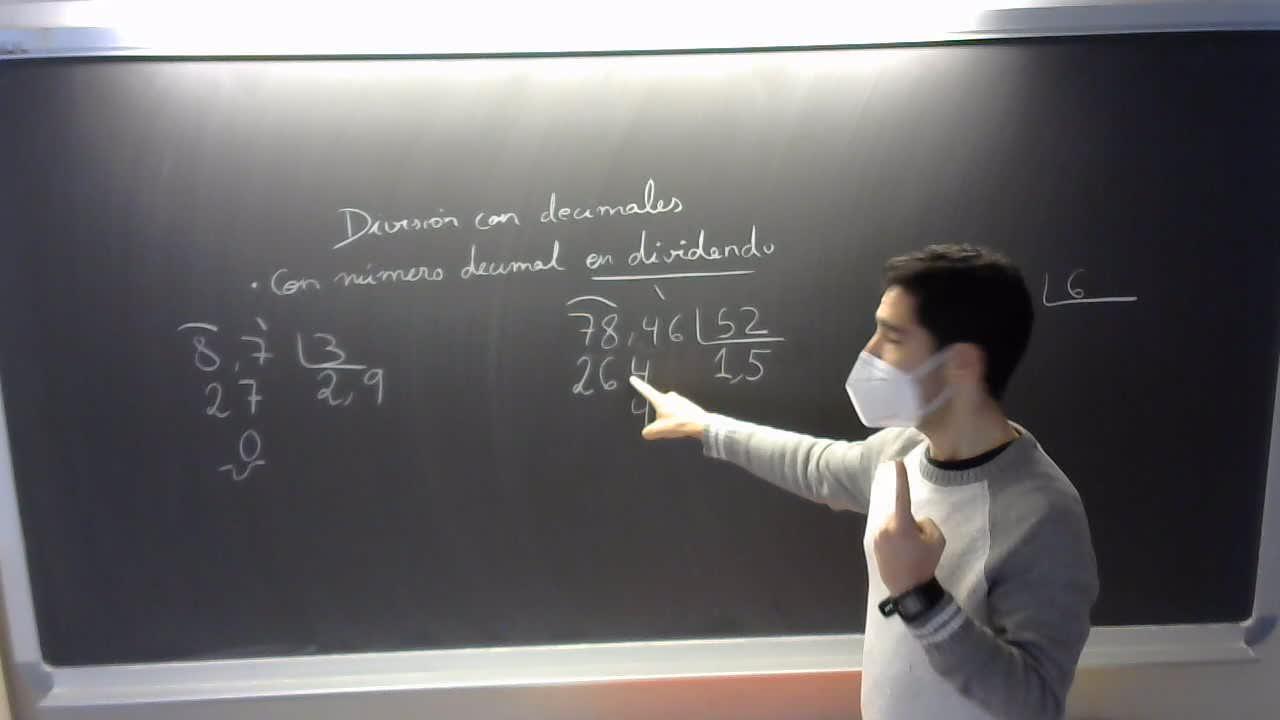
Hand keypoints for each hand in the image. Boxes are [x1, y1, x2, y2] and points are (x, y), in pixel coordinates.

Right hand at [628, 376, 709, 439]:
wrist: (701, 424)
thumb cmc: (680, 424)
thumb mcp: (659, 431)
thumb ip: (649, 432)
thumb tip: (646, 433)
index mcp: (661, 400)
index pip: (646, 391)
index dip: (639, 385)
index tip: (633, 379)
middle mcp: (670, 397)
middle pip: (658, 405)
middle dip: (660, 415)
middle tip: (665, 426)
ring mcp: (680, 400)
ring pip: (669, 409)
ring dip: (669, 418)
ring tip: (675, 427)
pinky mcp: (687, 405)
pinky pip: (678, 412)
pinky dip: (678, 419)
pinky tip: (681, 426)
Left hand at [874, 460, 946, 594]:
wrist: (909, 589)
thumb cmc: (924, 563)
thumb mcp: (936, 539)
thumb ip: (926, 523)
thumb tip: (915, 521)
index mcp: (900, 523)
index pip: (901, 495)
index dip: (900, 478)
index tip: (896, 463)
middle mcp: (884, 526)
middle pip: (900, 513)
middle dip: (909, 522)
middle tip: (917, 542)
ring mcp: (876, 536)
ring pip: (894, 524)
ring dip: (902, 531)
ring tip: (909, 550)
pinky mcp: (873, 544)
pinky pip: (887, 534)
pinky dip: (895, 538)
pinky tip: (902, 554)